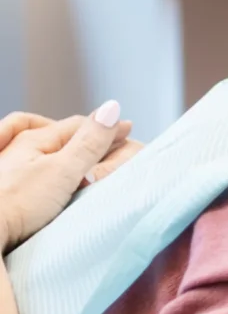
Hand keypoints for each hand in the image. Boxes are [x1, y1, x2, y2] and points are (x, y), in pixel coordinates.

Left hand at [0, 107, 134, 251]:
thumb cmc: (18, 206)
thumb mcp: (63, 172)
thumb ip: (88, 142)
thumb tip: (112, 107)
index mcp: (34, 139)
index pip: (78, 125)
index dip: (106, 127)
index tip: (129, 129)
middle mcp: (16, 145)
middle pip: (57, 133)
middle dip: (84, 134)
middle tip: (108, 140)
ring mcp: (3, 164)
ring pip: (35, 145)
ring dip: (57, 143)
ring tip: (72, 149)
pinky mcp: (1, 187)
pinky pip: (11, 155)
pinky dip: (29, 153)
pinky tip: (31, 158)